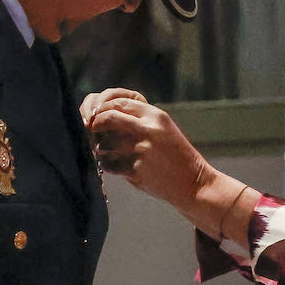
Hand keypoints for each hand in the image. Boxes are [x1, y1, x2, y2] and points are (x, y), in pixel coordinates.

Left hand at [83, 88, 209, 205]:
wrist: (192, 182)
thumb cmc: (176, 156)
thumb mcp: (163, 129)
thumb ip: (140, 121)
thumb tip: (106, 116)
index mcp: (155, 116)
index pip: (120, 102)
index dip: (104, 109)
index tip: (97, 116)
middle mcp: (147, 130)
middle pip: (109, 118)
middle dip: (96, 124)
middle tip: (92, 130)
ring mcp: (141, 150)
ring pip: (105, 143)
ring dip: (101, 148)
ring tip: (108, 153)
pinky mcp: (136, 170)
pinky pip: (109, 164)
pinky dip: (107, 165)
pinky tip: (114, 167)